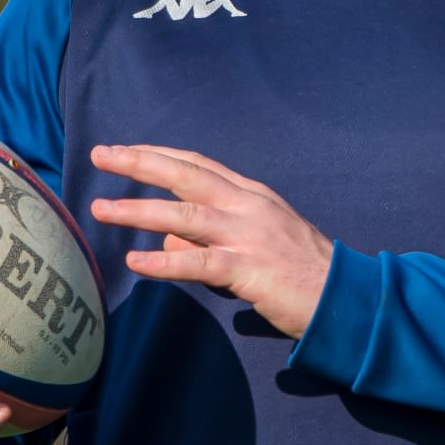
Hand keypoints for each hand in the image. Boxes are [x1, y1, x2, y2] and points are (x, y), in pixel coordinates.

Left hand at [89, 145, 332, 338]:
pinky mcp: (249, 269)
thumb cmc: (301, 270)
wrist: (343, 296)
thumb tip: (165, 235)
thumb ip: (212, 234)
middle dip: (140, 162)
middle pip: (185, 175)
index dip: (158, 154)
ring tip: (102, 208)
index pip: (197, 164)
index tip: (125, 148)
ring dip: (139, 209)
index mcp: (251, 194)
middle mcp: (247, 206)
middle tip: (101, 155)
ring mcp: (248, 236)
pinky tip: (136, 262)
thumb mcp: (258, 238)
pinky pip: (198, 263)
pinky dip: (164, 261)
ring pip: (184, 214)